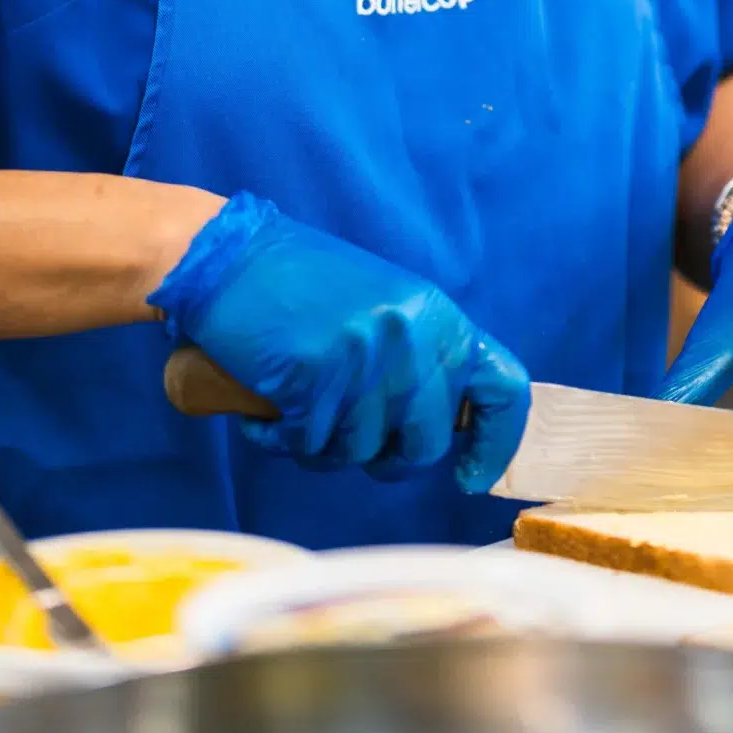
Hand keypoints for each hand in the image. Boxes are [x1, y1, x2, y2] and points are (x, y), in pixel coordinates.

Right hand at [149, 193, 529, 489]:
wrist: (227, 256)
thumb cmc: (302, 284)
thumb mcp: (387, 306)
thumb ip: (422, 355)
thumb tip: (447, 424)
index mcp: (438, 316)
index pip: (504, 388)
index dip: (495, 443)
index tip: (470, 475)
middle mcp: (411, 337)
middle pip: (425, 444)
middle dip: (386, 457)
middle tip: (346, 433)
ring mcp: (364, 358)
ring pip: (360, 453)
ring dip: (323, 445)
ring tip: (299, 405)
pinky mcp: (313, 378)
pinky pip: (307, 446)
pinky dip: (280, 440)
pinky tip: (267, 411)